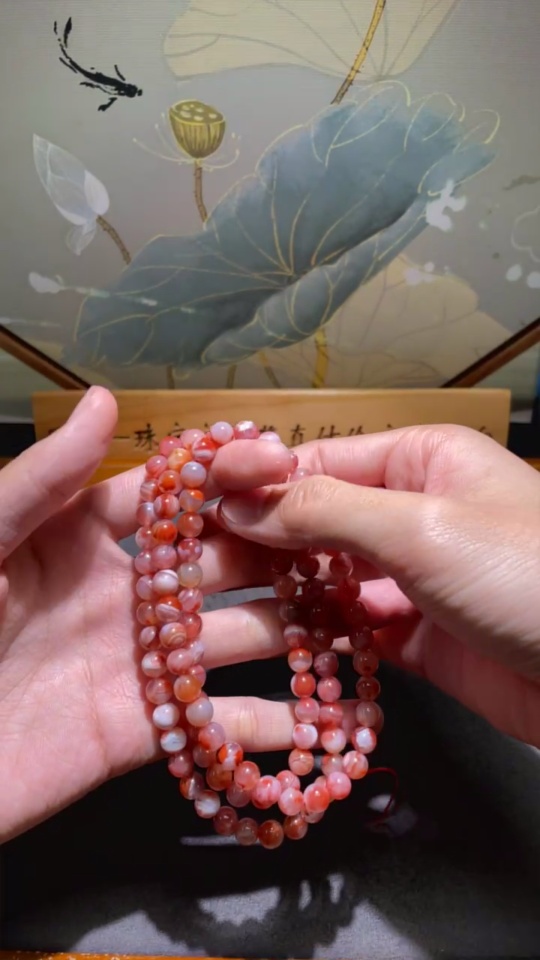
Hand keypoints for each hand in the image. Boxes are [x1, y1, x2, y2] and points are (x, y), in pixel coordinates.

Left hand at [0, 388, 303, 841]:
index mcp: (82, 539)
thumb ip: (41, 480)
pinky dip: (268, 730)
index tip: (283, 462)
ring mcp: (139, 664)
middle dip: (281, 551)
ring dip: (296, 631)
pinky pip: (214, 725)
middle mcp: (124, 595)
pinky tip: (322, 728)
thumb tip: (104, 398)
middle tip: (346, 544)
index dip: (224, 477)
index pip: (171, 498)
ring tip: (361, 622)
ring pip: (236, 638)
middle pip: (222, 563)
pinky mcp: (142, 733)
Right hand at [218, 425, 539, 746]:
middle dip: (255, 546)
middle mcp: (409, 512)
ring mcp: (412, 578)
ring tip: (211, 615)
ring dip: (278, 596)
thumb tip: (237, 499)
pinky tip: (276, 650)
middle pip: (313, 524)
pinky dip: (316, 641)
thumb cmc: (526, 572)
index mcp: (415, 460)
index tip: (188, 513)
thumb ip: (324, 511)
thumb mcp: (419, 526)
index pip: (313, 463)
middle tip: (187, 574)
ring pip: (325, 581)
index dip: (250, 487)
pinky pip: (351, 633)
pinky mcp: (416, 639)